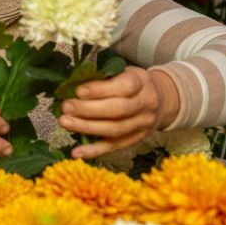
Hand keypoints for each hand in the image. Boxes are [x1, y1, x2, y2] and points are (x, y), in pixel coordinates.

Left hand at [57, 67, 179, 159]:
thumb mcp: (123, 72)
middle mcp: (146, 104)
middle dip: (88, 110)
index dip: (100, 90)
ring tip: (65, 122)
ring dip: (86, 128)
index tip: (79, 91)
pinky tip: (76, 152)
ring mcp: (142, 124)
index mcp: (142, 81)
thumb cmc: (132, 83)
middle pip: (118, 110)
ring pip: (114, 130)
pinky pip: (113, 147)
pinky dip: (93, 151)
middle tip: (66, 107)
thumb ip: (102, 77)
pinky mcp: (136, 139)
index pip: (124, 86)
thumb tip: (71, 84)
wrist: (160, 100)